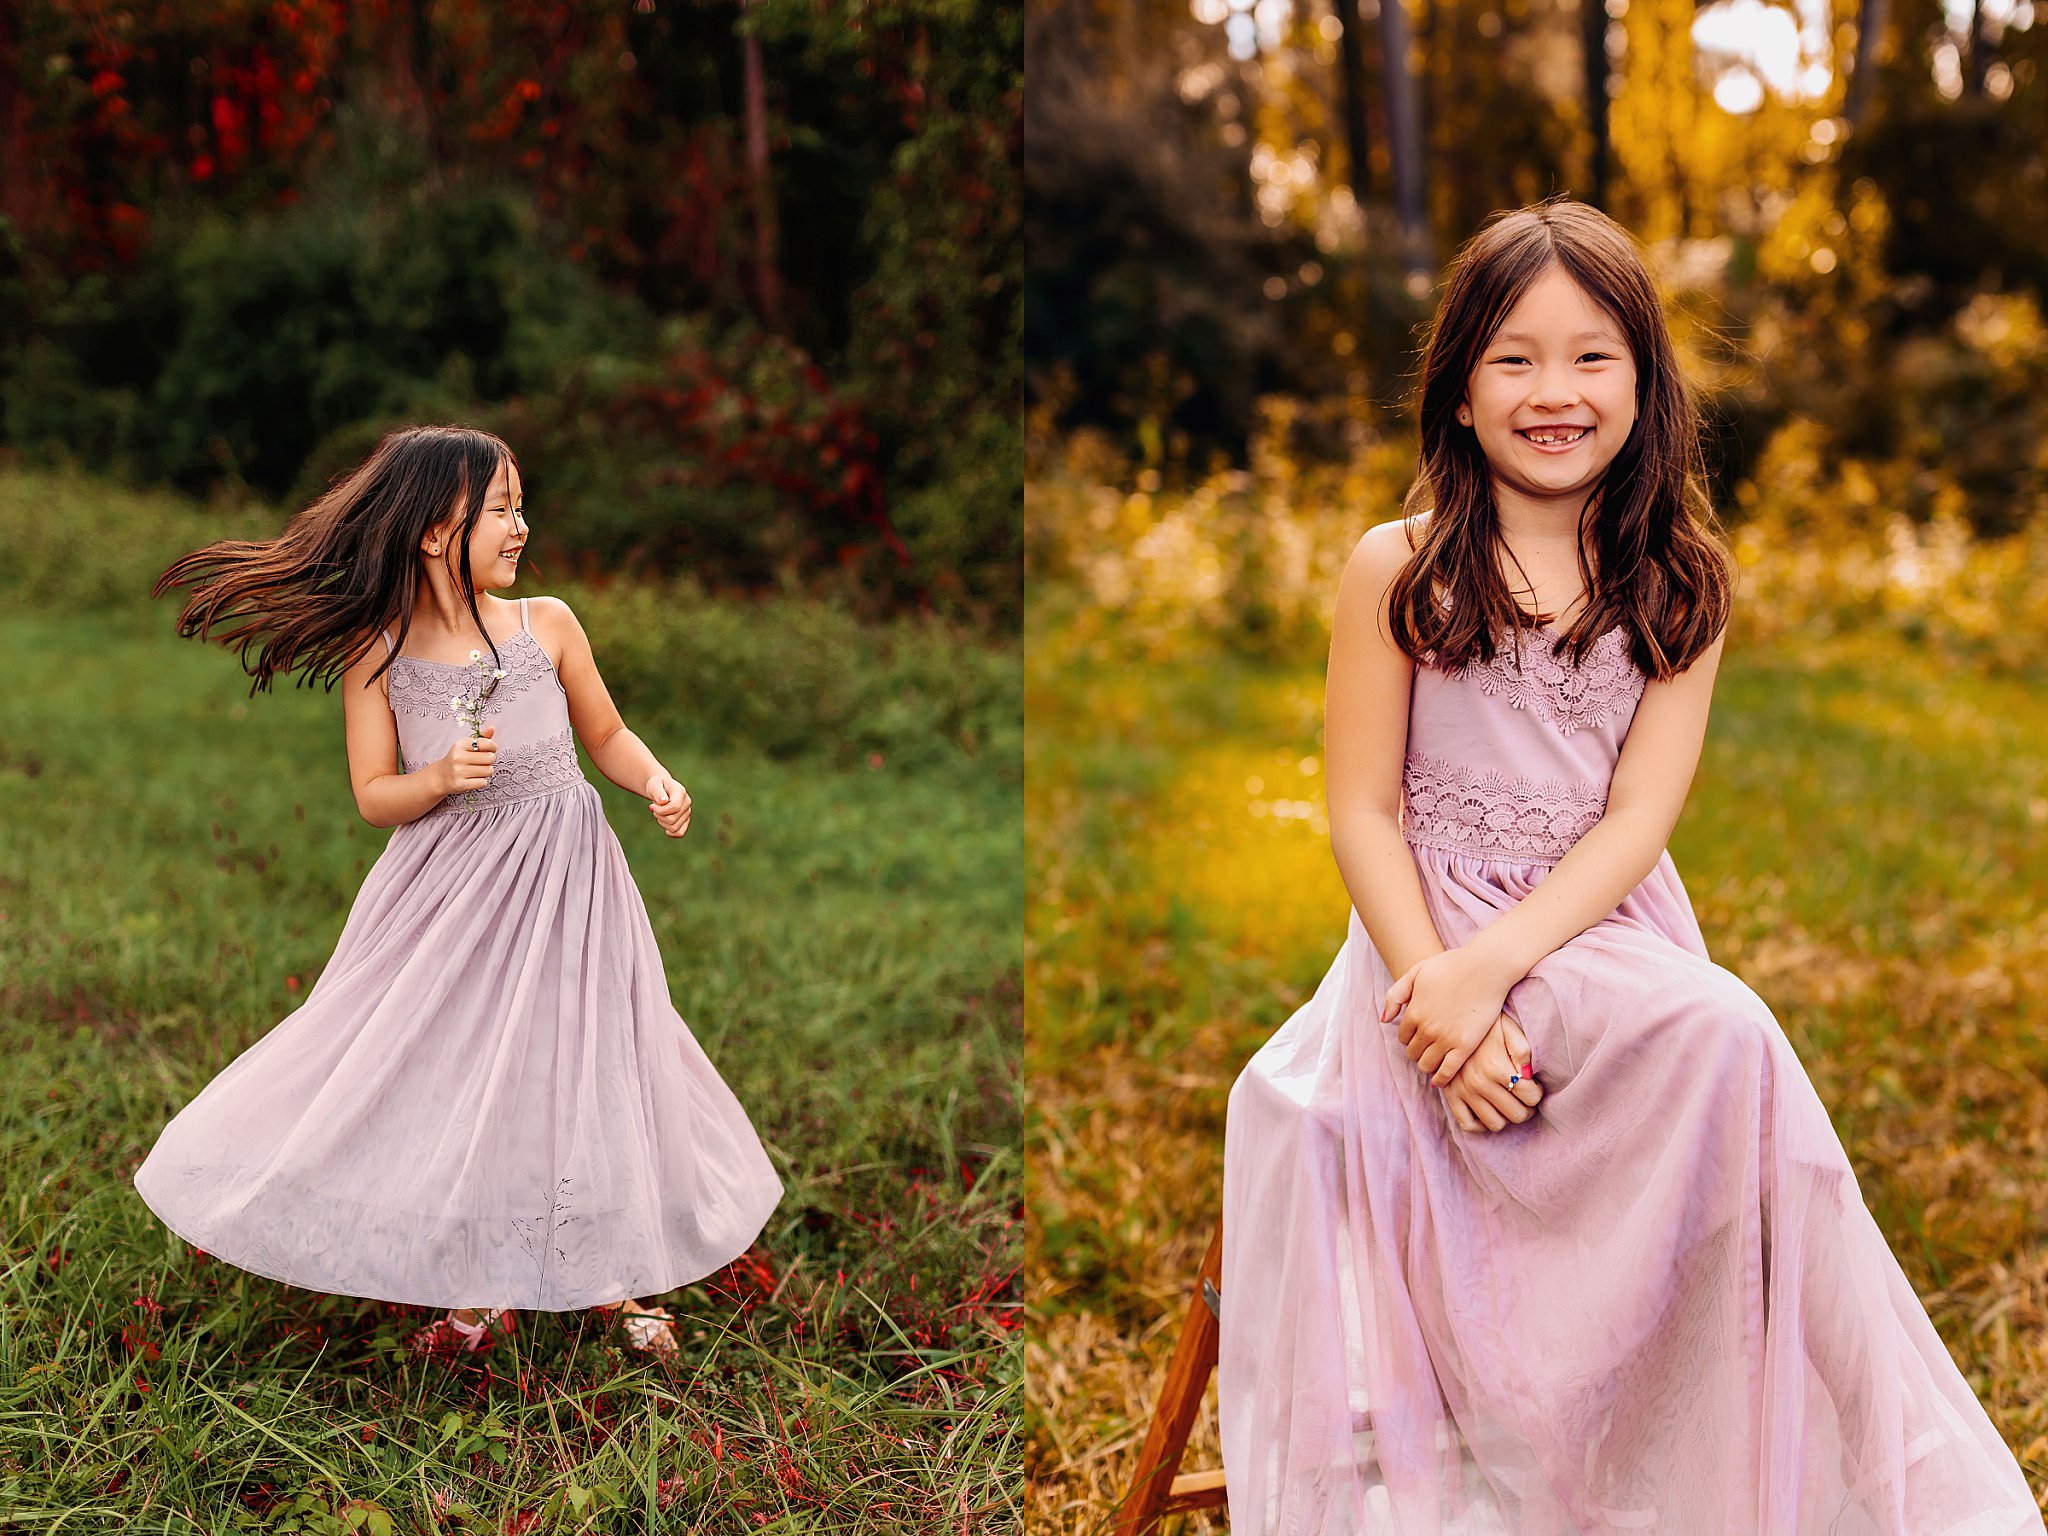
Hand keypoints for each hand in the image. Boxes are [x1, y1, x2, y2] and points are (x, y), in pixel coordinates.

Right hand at [438, 723, 495, 795]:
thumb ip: (481, 738)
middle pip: (490, 758)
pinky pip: (483, 782)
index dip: (492, 747)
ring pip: (488, 771)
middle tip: (483, 762)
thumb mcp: (466, 746)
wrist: (441, 776)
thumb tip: (492, 728)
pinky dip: (481, 781)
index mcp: (460, 745)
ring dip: (486, 771)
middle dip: (490, 761)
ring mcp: (459, 771)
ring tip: (478, 770)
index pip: (487, 744)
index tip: (489, 750)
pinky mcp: (461, 784)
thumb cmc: (458, 759)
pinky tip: (474, 778)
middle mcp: (458, 757)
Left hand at [646, 771, 691, 837]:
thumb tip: (662, 802)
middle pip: (672, 819)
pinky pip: (680, 833)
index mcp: (681, 793)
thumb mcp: (654, 785)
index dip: (660, 810)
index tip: (651, 806)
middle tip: (654, 809)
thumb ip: (658, 792)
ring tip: (659, 814)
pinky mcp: (685, 820)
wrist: (661, 787)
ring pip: (674, 828)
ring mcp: (687, 812)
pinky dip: (670, 832)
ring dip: (662, 823)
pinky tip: (664, 825)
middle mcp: (687, 803)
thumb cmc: (657, 785)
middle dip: (659, 816)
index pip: (674, 807)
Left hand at [1382, 947, 1513, 1086]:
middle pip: (1413, 1053)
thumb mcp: (1416, 972)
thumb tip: (1384, 1020)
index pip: (1402, 1037)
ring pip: (1426, 1065)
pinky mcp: (1465, 1046)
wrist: (1485, 967)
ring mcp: (1446, 1039)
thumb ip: (1396, 995)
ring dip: (1427, 1065)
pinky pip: (1447, 1072)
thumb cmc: (1451, 966)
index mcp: (1414, 1012)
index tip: (1418, 1036)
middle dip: (1417, 1051)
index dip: (1409, 1038)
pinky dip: (1441, 1079)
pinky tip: (1440, 1079)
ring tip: (1433, 1060)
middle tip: (1426, 1048)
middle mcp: (1427, 1028)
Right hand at [1441, 1013, 1542, 1132]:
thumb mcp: (1509, 1028)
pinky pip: (1468, 1124)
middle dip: (1526, 1108)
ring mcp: (1464, 1092)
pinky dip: (1480, 1124)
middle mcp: (1480, 1083)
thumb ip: (1522, 1050)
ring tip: (1507, 1104)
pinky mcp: (1451, 1096)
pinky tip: (1488, 1110)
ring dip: (1506, 1117)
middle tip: (1523, 1098)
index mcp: (1497, 1067)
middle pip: (1517, 1114)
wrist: (1452, 1018)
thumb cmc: (1487, 1025)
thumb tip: (1527, 1076)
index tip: (1532, 1086)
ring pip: (1495, 1124)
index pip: (1531, 1097)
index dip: (1536, 1093)